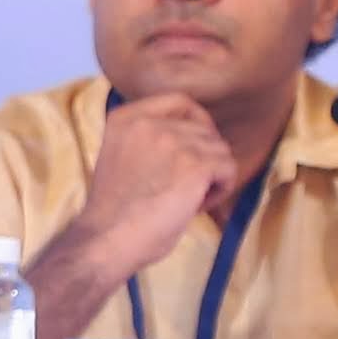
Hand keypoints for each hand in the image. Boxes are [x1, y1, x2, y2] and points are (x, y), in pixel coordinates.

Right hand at [42, 89, 235, 311]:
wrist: (108, 237)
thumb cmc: (114, 208)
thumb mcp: (121, 155)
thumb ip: (148, 139)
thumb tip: (193, 140)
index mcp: (125, 118)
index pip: (180, 101)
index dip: (197, 122)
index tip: (194, 148)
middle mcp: (148, 122)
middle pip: (205, 129)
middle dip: (204, 157)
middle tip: (186, 186)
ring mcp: (173, 141)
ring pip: (221, 150)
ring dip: (213, 175)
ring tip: (190, 198)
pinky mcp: (195, 165)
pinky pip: (229, 169)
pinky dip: (221, 189)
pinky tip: (198, 204)